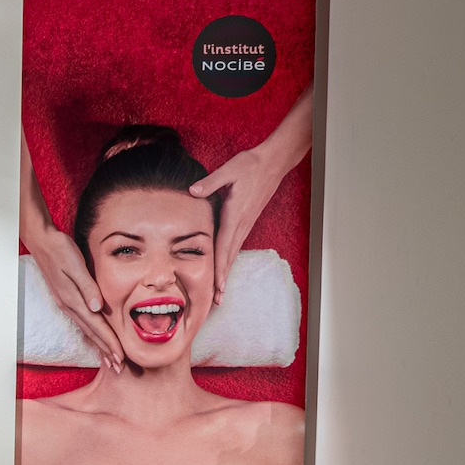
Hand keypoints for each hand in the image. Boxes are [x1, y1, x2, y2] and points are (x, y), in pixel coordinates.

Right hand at [20, 139, 122, 368]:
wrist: (41, 241)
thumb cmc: (60, 250)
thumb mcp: (74, 265)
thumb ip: (87, 286)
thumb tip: (98, 308)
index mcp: (73, 299)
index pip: (96, 326)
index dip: (109, 342)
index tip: (121, 357)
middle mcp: (70, 305)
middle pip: (92, 333)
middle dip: (105, 351)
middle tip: (119, 367)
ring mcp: (66, 304)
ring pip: (87, 330)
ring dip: (99, 345)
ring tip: (110, 359)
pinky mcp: (66, 299)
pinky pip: (82, 322)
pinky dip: (92, 334)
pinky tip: (95, 338)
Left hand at [189, 85, 312, 303]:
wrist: (272, 162)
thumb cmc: (249, 165)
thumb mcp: (228, 170)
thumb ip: (209, 182)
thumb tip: (192, 191)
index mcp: (234, 215)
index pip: (224, 246)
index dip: (219, 268)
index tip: (216, 287)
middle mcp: (240, 224)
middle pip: (229, 257)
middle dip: (222, 280)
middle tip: (217, 302)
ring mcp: (244, 224)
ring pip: (233, 254)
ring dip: (226, 274)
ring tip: (220, 294)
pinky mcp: (245, 221)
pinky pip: (235, 245)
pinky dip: (229, 260)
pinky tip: (225, 270)